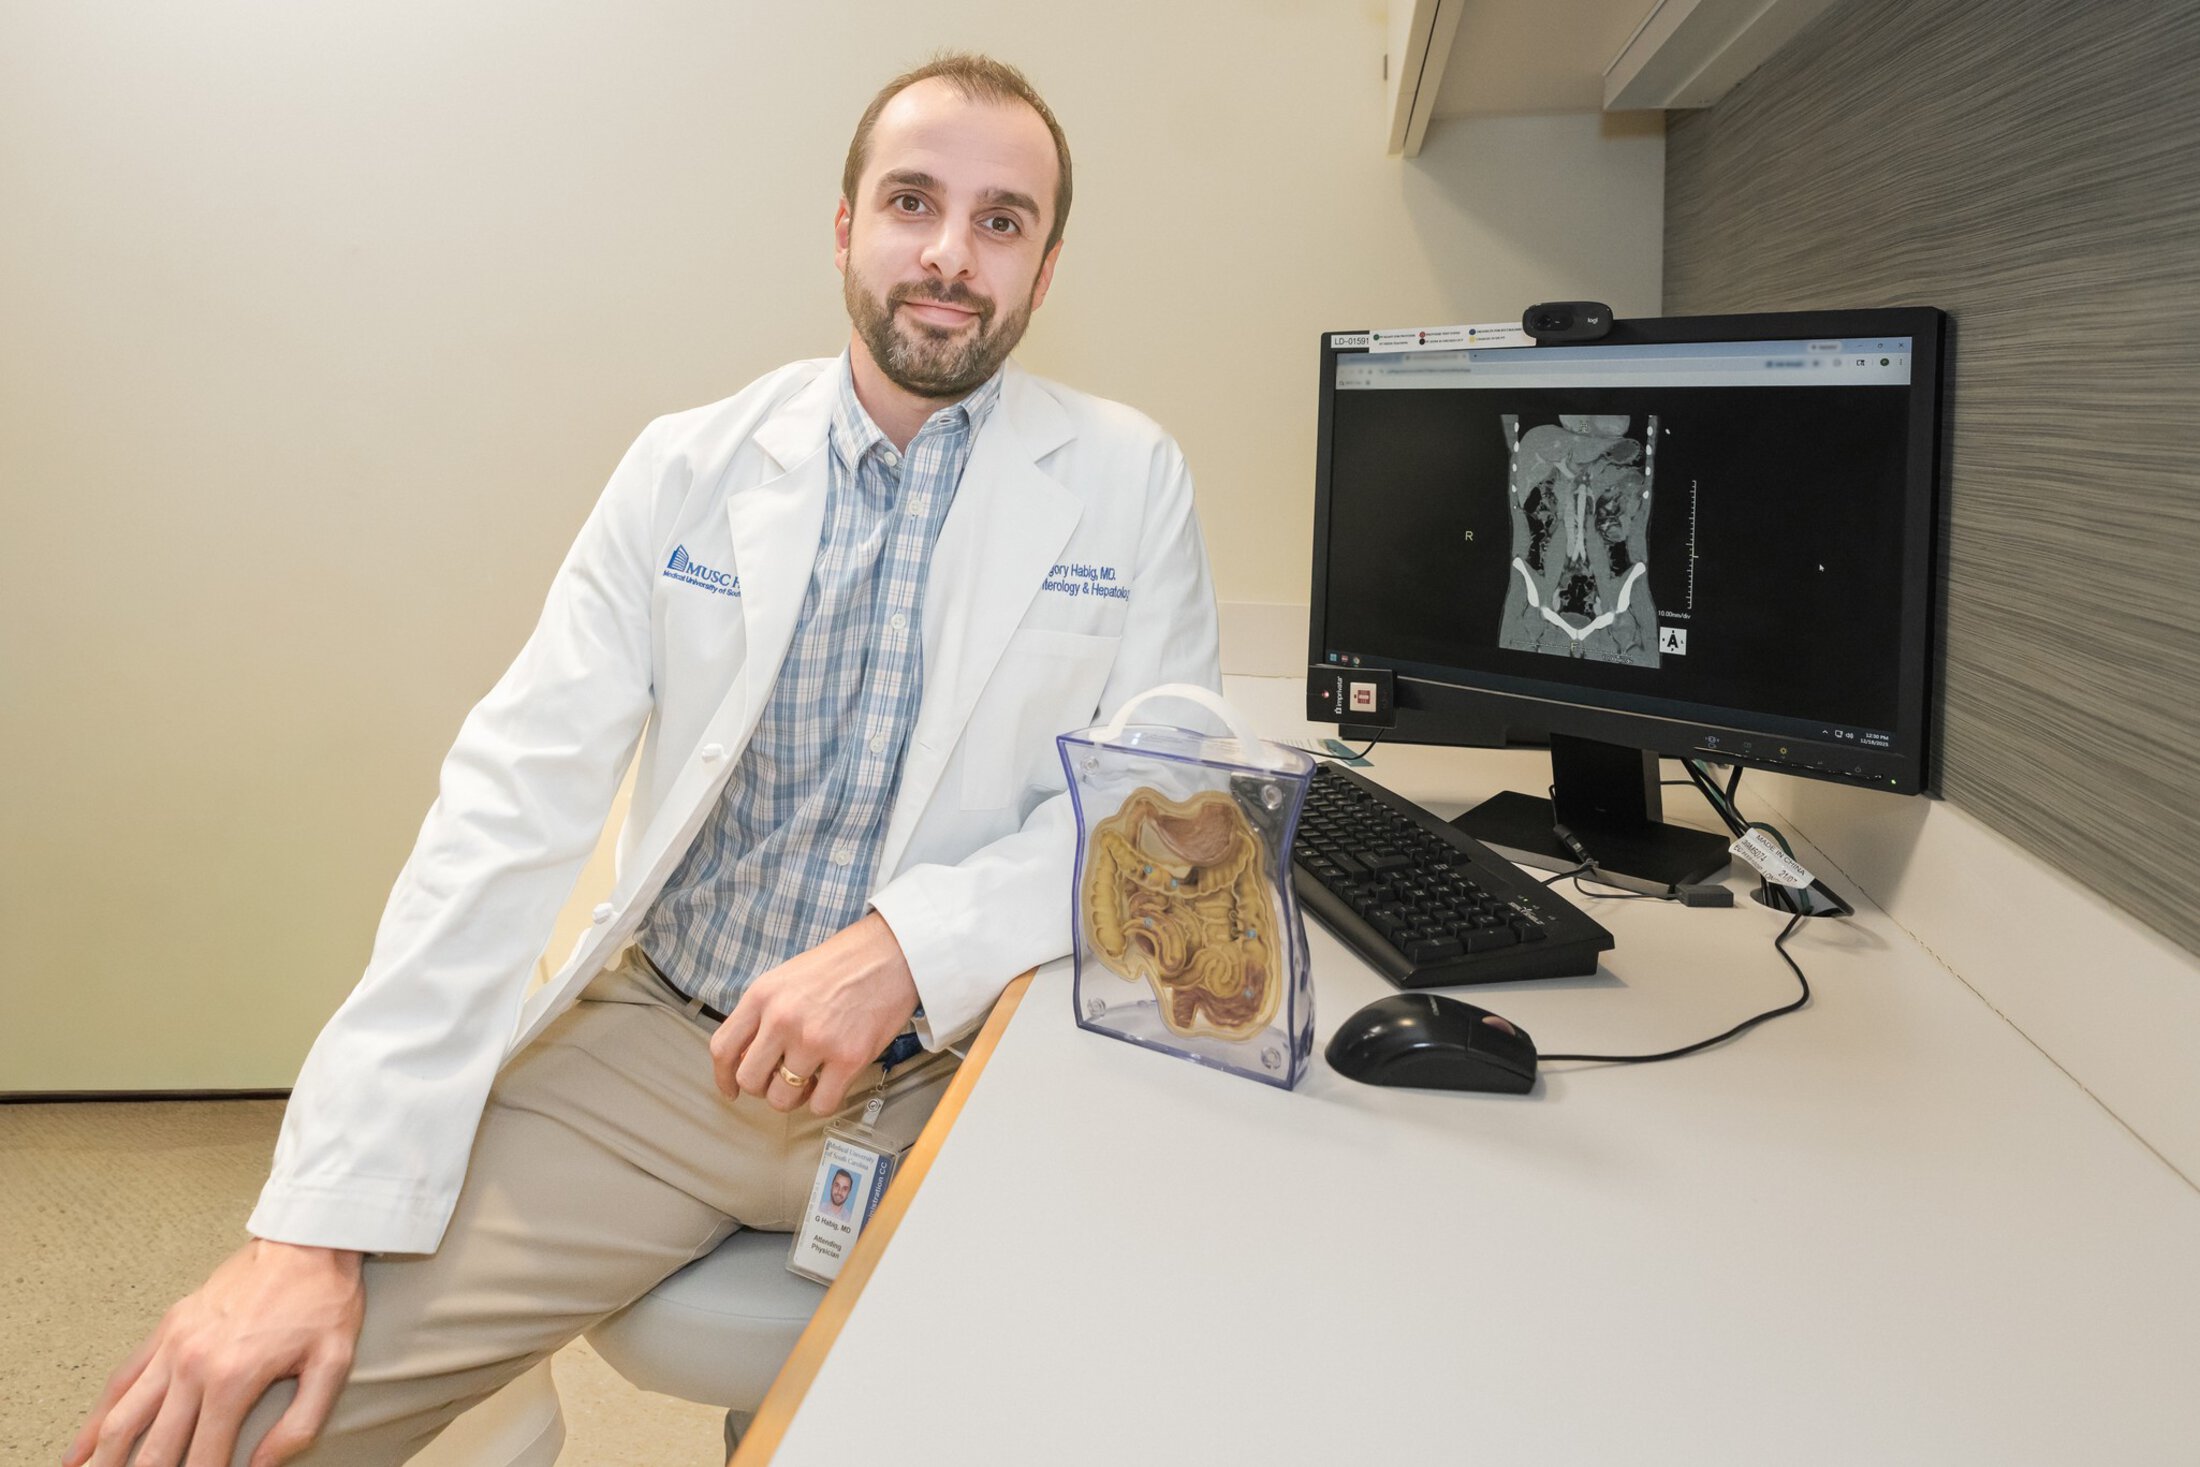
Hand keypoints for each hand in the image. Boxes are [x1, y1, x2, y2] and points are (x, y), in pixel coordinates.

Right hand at [66, 1239, 364, 1466]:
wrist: (306, 1241)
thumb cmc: (323, 1300)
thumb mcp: (332, 1363)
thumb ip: (300, 1424)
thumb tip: (264, 1466)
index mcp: (234, 1379)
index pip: (206, 1459)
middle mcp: (192, 1365)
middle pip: (155, 1449)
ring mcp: (172, 1346)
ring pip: (122, 1419)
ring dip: (104, 1459)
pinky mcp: (165, 1329)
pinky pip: (120, 1381)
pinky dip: (97, 1420)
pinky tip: (81, 1449)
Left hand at [712, 912, 919, 1115]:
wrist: (891, 954)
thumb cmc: (843, 964)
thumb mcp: (787, 978)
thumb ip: (764, 1013)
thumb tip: (751, 1056)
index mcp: (763, 996)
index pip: (723, 1048)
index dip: (723, 1077)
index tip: (732, 1089)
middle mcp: (783, 1019)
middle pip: (750, 1080)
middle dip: (763, 1088)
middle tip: (780, 1081)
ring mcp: (815, 1041)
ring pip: (783, 1098)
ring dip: (794, 1098)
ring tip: (810, 1081)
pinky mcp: (848, 1058)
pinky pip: (821, 1104)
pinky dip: (823, 1102)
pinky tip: (831, 1084)